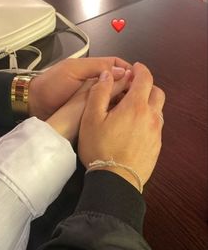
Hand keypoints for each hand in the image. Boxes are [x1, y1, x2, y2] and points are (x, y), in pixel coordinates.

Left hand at [28, 57, 131, 119]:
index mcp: (92, 69)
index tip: (140, 80)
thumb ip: (96, 68)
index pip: (116, 65)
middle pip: (118, 81)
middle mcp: (95, 83)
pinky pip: (105, 110)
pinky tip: (121, 117)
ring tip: (134, 108)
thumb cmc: (52, 85)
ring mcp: (92, 98)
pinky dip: (114, 111)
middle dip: (129, 87)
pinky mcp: (89, 112)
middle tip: (140, 97)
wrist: (34, 105)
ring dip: (123, 100)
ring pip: (113, 97)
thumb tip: (123, 71)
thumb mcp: (73, 70)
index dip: (129, 71)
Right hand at [78, 62, 164, 190]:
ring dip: (149, 103)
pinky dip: (149, 119)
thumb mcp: (91, 118)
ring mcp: (156, 132)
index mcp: (136, 106)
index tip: (135, 68)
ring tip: (133, 109)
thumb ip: (99, 92)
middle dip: (147, 85)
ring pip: (158, 110)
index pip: (145, 78)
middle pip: (157, 92)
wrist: (115, 180)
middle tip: (134, 87)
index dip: (140, 70)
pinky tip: (135, 128)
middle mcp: (151, 117)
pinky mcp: (157, 146)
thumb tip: (107, 74)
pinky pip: (156, 126)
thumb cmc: (100, 148)